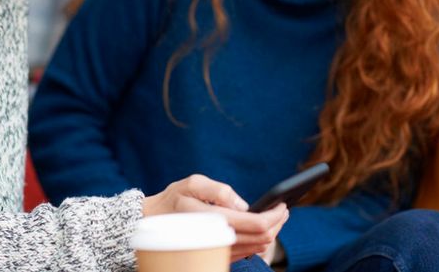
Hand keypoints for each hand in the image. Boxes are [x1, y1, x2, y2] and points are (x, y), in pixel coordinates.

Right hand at [142, 174, 289, 261]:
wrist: (154, 221)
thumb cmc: (174, 198)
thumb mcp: (192, 183)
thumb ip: (219, 191)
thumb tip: (243, 205)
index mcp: (213, 219)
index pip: (256, 224)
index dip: (274, 215)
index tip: (282, 205)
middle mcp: (218, 239)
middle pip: (262, 238)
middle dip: (278, 223)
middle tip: (283, 210)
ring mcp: (219, 250)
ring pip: (258, 247)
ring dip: (272, 233)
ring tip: (276, 217)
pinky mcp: (219, 255)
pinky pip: (248, 253)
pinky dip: (260, 241)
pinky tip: (262, 230)